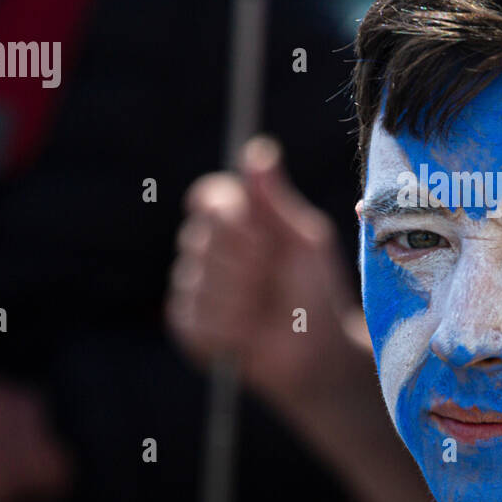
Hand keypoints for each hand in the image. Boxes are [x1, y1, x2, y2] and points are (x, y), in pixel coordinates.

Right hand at [167, 136, 366, 410]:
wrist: (316, 352)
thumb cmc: (316, 289)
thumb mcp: (303, 239)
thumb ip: (275, 199)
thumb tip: (258, 149)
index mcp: (235, 220)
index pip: (207, 197)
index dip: (231, 217)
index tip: (262, 236)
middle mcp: (206, 248)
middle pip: (203, 238)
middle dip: (248, 263)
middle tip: (274, 279)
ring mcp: (191, 286)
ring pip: (200, 282)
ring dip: (243, 299)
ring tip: (264, 309)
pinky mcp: (185, 324)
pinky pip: (195, 317)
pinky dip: (230, 328)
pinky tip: (248, 333)